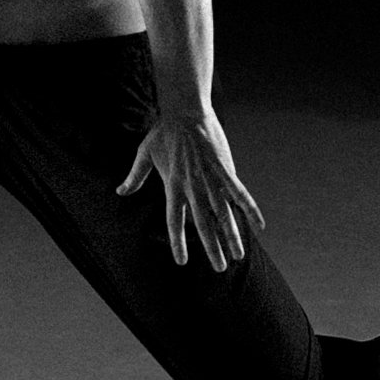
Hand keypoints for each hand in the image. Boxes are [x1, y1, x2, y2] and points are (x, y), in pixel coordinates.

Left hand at [118, 108, 264, 269]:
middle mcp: (192, 187)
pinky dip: (250, 210)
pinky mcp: (225, 169)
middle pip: (203, 224)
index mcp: (172, 186)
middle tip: (220, 268)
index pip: (174, 221)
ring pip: (223, 214)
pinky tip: (259, 225)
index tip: (182, 261)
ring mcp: (210, 179)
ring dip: (232, 236)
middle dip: (212, 248)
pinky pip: (240, 194)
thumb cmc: (163, 132)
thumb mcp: (144, 154)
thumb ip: (134, 176)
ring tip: (238, 255)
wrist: (185, 111)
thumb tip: (120, 192)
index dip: (178, 242)